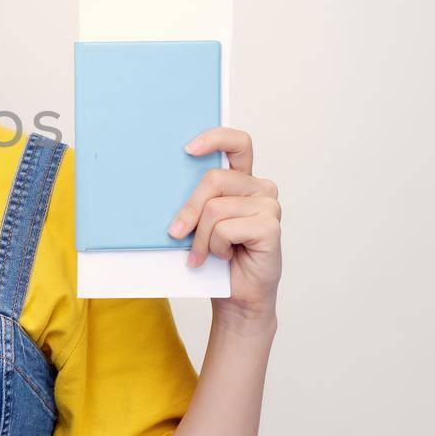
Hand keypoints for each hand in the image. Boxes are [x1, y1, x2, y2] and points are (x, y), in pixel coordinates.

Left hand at [167, 126, 281, 324]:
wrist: (236, 297)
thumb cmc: (217, 259)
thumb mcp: (199, 223)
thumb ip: (195, 200)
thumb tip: (163, 183)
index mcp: (242, 181)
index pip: (237, 143)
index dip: (215, 138)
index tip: (188, 149)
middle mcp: (259, 188)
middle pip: (214, 180)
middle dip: (189, 209)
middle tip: (177, 232)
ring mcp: (269, 207)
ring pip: (216, 209)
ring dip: (201, 238)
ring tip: (204, 253)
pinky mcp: (270, 227)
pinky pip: (226, 229)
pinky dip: (216, 247)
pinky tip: (225, 257)